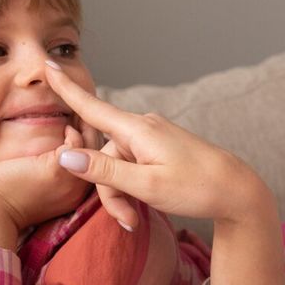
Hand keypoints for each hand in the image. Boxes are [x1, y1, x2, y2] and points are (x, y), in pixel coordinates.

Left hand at [0, 124, 92, 233]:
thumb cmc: (7, 194)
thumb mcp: (39, 182)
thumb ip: (54, 168)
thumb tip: (56, 145)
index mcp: (76, 192)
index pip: (96, 163)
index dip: (93, 143)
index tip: (87, 127)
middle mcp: (80, 188)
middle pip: (100, 153)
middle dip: (95, 131)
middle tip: (87, 113)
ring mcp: (72, 179)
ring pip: (92, 145)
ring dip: (87, 126)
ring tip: (79, 112)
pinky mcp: (57, 168)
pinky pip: (77, 142)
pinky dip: (72, 131)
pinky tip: (64, 127)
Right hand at [43, 60, 272, 229]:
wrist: (237, 191)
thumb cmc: (197, 188)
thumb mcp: (147, 186)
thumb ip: (105, 171)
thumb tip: (66, 155)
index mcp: (138, 130)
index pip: (92, 106)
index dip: (67, 88)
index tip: (48, 64)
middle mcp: (142, 127)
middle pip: (103, 155)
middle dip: (108, 189)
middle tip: (127, 220)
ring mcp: (152, 138)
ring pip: (117, 166)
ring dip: (121, 195)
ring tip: (136, 219)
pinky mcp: (160, 149)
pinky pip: (132, 166)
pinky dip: (132, 188)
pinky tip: (143, 208)